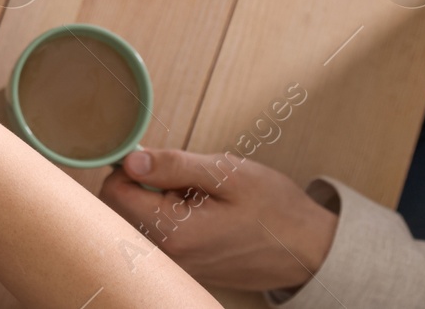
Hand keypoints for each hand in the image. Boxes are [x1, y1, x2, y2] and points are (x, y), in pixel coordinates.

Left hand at [98, 148, 338, 291]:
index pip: (113, 192)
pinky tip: (203, 212)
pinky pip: (159, 235)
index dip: (129, 166)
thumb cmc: (274, 208)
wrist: (310, 250)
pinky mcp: (186, 267)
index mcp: (173, 232)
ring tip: (199, 197)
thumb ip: (173, 166)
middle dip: (143, 184)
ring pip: (139, 221)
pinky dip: (171, 217)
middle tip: (185, 178)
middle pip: (121, 208)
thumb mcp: (227, 173)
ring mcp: (177, 266)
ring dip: (158, 201)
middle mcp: (168, 256)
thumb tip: (130, 159)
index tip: (156, 158)